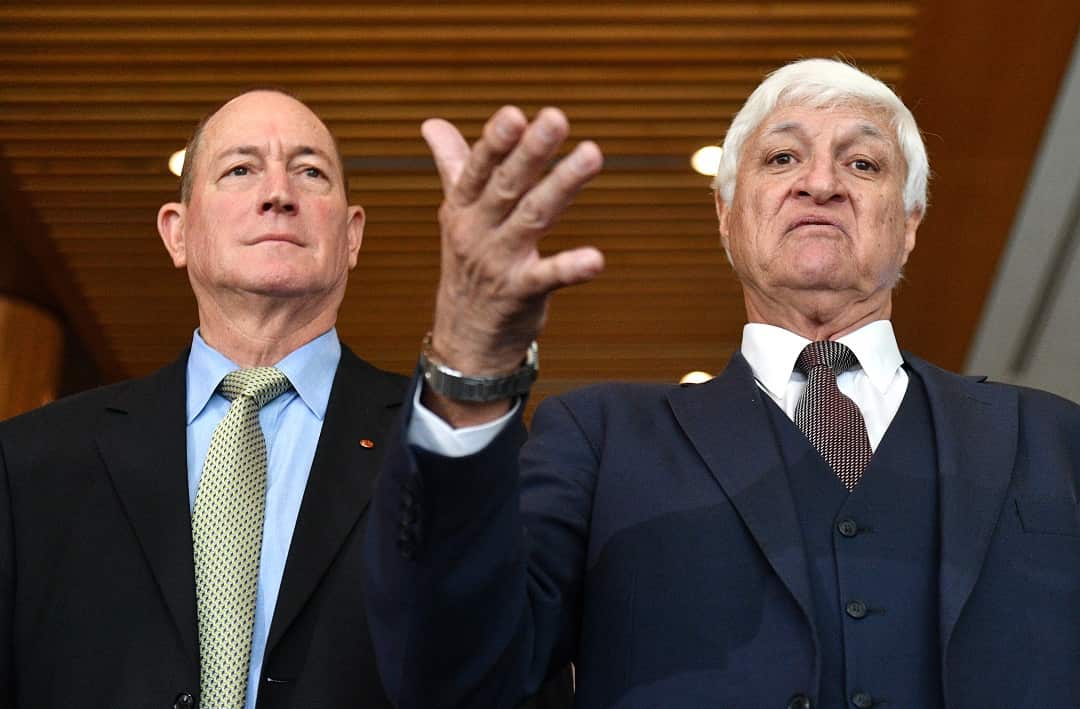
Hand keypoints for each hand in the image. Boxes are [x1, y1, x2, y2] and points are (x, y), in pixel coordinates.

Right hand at [424, 106, 603, 381]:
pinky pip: (549, 277)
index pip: (478, 169)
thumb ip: (453, 166)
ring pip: (533, 217)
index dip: (496, 143)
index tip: (514, 114)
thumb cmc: (468, 267)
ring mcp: (500, 263)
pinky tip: (596, 259)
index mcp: (463, 208)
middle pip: (507, 187)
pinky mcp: (523, 294)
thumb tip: (432, 123)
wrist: (465, 339)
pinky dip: (571, 268)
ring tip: (592, 153)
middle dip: (530, 152)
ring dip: (562, 185)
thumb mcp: (457, 215)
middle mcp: (479, 232)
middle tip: (556, 118)